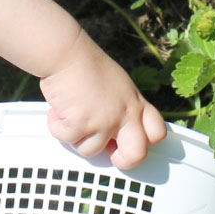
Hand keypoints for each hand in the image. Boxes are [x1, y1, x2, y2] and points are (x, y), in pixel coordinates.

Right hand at [40, 29, 166, 169]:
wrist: (67, 53)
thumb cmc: (86, 65)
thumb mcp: (117, 85)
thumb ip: (121, 107)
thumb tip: (112, 132)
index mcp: (135, 103)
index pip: (157, 132)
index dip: (144, 143)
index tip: (126, 141)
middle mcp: (125, 114)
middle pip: (137, 155)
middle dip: (122, 160)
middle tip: (107, 150)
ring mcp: (104, 121)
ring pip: (92, 151)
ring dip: (77, 136)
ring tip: (71, 113)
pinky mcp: (81, 124)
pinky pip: (67, 139)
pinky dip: (57, 126)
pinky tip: (58, 109)